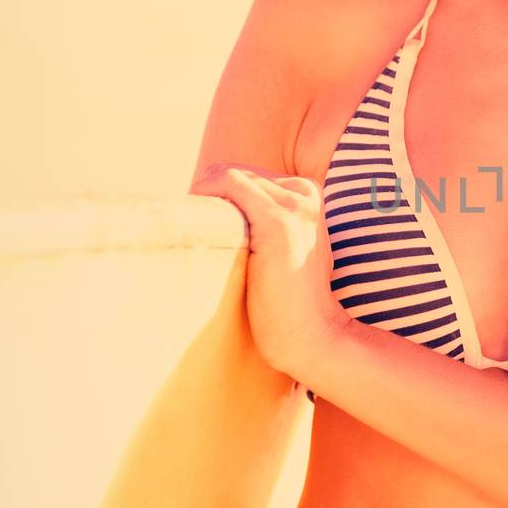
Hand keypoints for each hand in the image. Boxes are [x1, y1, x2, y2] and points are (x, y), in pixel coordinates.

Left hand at [191, 163, 345, 383]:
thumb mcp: (283, 252)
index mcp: (309, 196)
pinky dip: (207, 194)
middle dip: (210, 195)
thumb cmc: (288, 303)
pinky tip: (198, 221)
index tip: (205, 225)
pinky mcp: (278, 222)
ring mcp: (294, 206)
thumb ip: (264, 225)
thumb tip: (216, 213)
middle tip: (195, 231)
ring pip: (231, 174)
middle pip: (237, 172)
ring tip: (196, 232)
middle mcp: (306, 193)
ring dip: (205, 196)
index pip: (249, 175)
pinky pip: (230, 184)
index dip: (220, 195)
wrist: (312, 335)